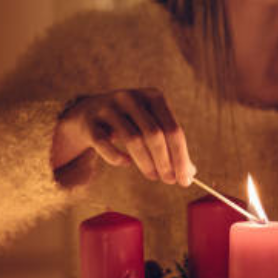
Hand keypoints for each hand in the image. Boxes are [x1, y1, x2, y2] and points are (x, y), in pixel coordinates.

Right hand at [52, 88, 194, 185]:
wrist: (87, 113)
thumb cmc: (130, 123)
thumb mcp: (152, 125)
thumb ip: (171, 146)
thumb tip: (190, 174)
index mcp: (153, 96)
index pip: (174, 130)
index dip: (181, 156)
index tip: (185, 178)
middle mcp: (131, 97)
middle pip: (154, 135)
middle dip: (165, 162)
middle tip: (169, 180)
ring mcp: (108, 107)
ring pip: (133, 140)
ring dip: (146, 163)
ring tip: (153, 176)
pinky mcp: (89, 121)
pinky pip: (105, 145)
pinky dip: (118, 158)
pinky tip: (126, 163)